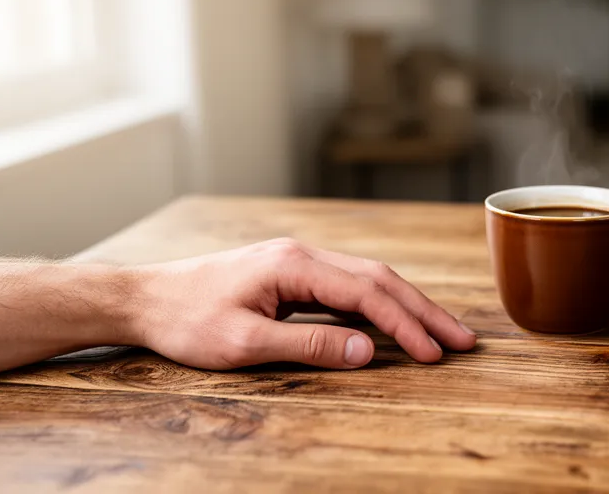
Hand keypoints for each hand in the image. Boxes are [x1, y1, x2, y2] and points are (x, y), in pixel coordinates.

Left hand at [126, 238, 475, 369]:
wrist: (145, 299)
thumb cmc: (187, 320)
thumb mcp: (244, 343)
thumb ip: (308, 345)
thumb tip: (369, 352)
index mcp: (294, 265)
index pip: (367, 294)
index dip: (406, 325)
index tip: (437, 354)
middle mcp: (302, 255)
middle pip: (378, 279)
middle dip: (423, 311)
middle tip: (463, 340)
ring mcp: (298, 261)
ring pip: (367, 279)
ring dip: (405, 306)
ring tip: (441, 332)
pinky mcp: (291, 274)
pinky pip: (347, 287)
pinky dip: (378, 306)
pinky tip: (394, 323)